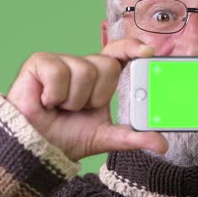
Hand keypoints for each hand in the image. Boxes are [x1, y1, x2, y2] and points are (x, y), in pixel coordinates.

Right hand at [6, 38, 167, 160]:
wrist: (35, 148)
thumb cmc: (67, 138)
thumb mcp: (105, 137)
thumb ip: (133, 137)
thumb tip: (162, 145)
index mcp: (101, 78)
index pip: (120, 54)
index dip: (134, 47)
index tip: (148, 53)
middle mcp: (83, 66)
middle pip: (107, 64)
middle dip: (97, 95)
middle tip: (81, 109)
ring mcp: (62, 62)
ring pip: (85, 70)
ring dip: (75, 100)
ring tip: (61, 108)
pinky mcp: (40, 62)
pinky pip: (59, 72)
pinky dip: (55, 95)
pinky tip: (46, 102)